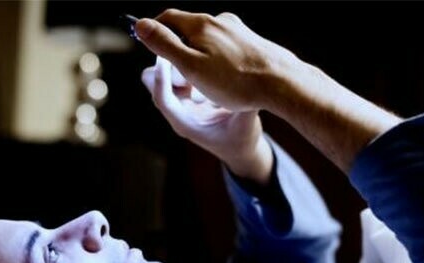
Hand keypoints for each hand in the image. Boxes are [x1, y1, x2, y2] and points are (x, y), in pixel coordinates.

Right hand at [135, 10, 295, 113]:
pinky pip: (226, 47)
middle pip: (188, 28)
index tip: (148, 46)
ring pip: (208, 38)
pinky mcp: (252, 42)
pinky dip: (218, 59)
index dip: (154, 31)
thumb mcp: (191, 66)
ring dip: (199, 54)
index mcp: (201, 25)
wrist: (282, 83)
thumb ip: (164, 45)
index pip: (167, 18)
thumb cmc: (235, 81)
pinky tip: (225, 78)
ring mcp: (238, 30)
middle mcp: (220, 21)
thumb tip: (140, 25)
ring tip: (201, 80)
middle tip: (174, 70)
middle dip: (177, 46)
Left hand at [142, 56, 272, 184]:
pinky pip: (178, 71)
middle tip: (189, 55)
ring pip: (164, 74)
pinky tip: (204, 55)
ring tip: (199, 55)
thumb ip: (246, 107)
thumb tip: (254, 85)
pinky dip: (186, 62)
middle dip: (167, 67)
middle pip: (153, 83)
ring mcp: (182, 101)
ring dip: (177, 63)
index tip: (166, 57)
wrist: (239, 147)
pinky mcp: (188, 93)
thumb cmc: (241, 140)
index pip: (163, 100)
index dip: (161, 78)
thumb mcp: (246, 125)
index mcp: (185, 124)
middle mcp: (178, 111)